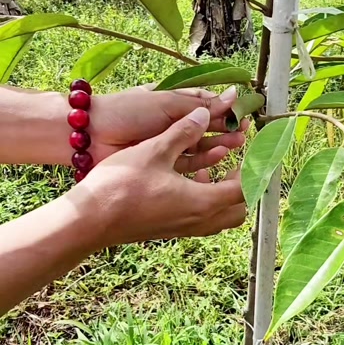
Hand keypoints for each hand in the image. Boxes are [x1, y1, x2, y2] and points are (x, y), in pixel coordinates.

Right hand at [80, 107, 245, 244]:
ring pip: (219, 218)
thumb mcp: (155, 151)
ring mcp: (183, 229)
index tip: (249, 152)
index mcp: (202, 202)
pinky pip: (201, 220)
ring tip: (210, 171)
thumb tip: (205, 114)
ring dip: (222, 196)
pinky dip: (204, 202)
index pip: (244, 190)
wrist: (90, 219)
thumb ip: (183, 132)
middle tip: (234, 164)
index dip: (252, 170)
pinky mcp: (169, 230)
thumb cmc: (122, 185)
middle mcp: (198, 221)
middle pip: (237, 211)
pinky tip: (184, 181)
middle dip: (241, 188)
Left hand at [90, 84, 246, 163]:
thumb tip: (233, 95)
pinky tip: (219, 155)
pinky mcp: (161, 163)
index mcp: (171, 100)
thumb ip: (201, 105)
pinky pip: (188, 162)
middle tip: (244, 132)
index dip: (224, 108)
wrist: (92, 136)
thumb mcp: (168, 103)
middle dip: (225, 128)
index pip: (204, 102)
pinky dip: (204, 159)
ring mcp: (166, 143)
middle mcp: (170, 121)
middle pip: (204, 126)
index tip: (242, 112)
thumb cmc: (127, 111)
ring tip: (236, 145)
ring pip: (199, 145)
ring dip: (218, 144)